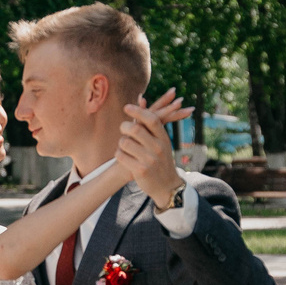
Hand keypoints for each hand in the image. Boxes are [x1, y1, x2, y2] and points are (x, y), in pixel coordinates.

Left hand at [118, 90, 187, 210]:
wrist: (167, 186)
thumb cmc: (161, 159)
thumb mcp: (160, 140)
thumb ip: (150, 122)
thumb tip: (141, 98)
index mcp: (164, 138)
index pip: (151, 119)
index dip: (138, 111)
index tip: (126, 107)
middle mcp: (158, 148)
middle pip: (135, 130)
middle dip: (124, 127)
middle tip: (123, 128)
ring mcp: (150, 160)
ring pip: (125, 142)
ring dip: (121, 142)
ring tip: (124, 146)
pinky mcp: (140, 170)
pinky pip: (121, 156)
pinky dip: (118, 154)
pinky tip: (122, 156)